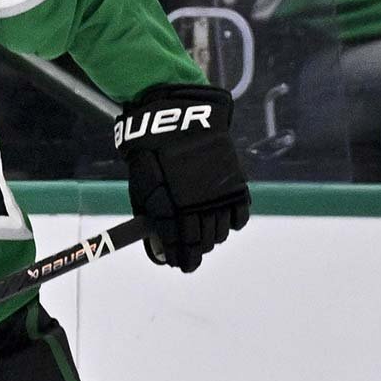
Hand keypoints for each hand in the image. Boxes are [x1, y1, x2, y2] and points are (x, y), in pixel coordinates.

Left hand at [116, 84, 249, 271]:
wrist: (177, 117)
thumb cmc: (152, 152)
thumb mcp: (142, 186)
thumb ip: (151, 217)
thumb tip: (157, 243)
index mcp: (171, 209)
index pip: (179, 247)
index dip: (179, 259)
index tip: (178, 263)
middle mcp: (197, 207)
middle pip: (201, 244)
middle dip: (194, 251)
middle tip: (190, 252)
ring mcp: (218, 196)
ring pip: (220, 234)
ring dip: (211, 238)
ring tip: (203, 235)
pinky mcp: (234, 184)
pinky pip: (239, 216)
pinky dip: (232, 223)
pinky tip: (223, 221)